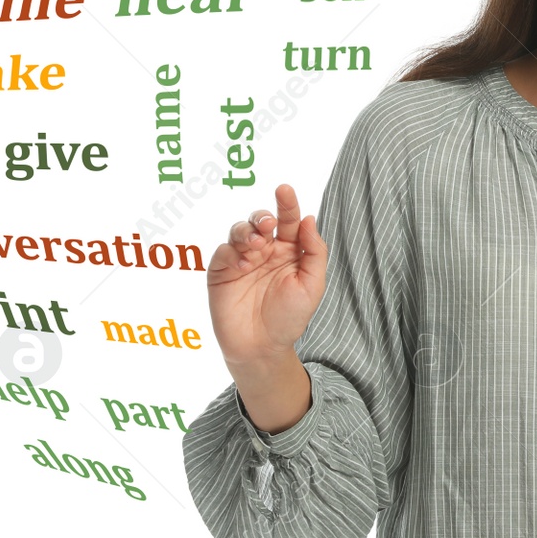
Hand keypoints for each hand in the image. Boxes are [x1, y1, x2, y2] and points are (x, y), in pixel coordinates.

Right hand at [205, 184, 328, 370]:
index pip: (289, 220)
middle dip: (262, 215)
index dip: (287, 204)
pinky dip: (232, 251)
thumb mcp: (313, 285)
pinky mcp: (222, 272)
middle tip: (267, 223)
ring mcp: (242, 260)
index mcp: (290, 250)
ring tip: (258, 245)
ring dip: (247, 231)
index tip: (285, 189)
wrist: (262, 347)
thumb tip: (309, 219)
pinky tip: (244, 263)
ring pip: (240, 230)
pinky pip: (223, 251)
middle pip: (261, 220)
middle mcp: (265, 251)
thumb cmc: (289, 317)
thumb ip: (314, 252)